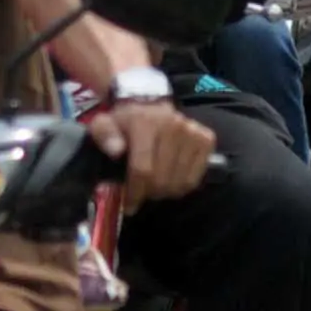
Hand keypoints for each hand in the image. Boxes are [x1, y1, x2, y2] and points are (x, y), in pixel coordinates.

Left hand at [87, 102, 212, 205]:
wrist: (150, 107)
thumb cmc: (126, 122)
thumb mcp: (104, 125)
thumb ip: (104, 136)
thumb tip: (116, 151)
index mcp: (146, 122)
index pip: (143, 169)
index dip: (135, 192)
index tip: (128, 204)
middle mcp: (174, 125)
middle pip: (161, 179)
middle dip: (148, 193)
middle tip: (140, 193)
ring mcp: (193, 132)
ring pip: (179, 182)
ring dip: (164, 192)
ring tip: (153, 186)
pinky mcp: (206, 139)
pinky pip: (195, 178)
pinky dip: (181, 186)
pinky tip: (169, 180)